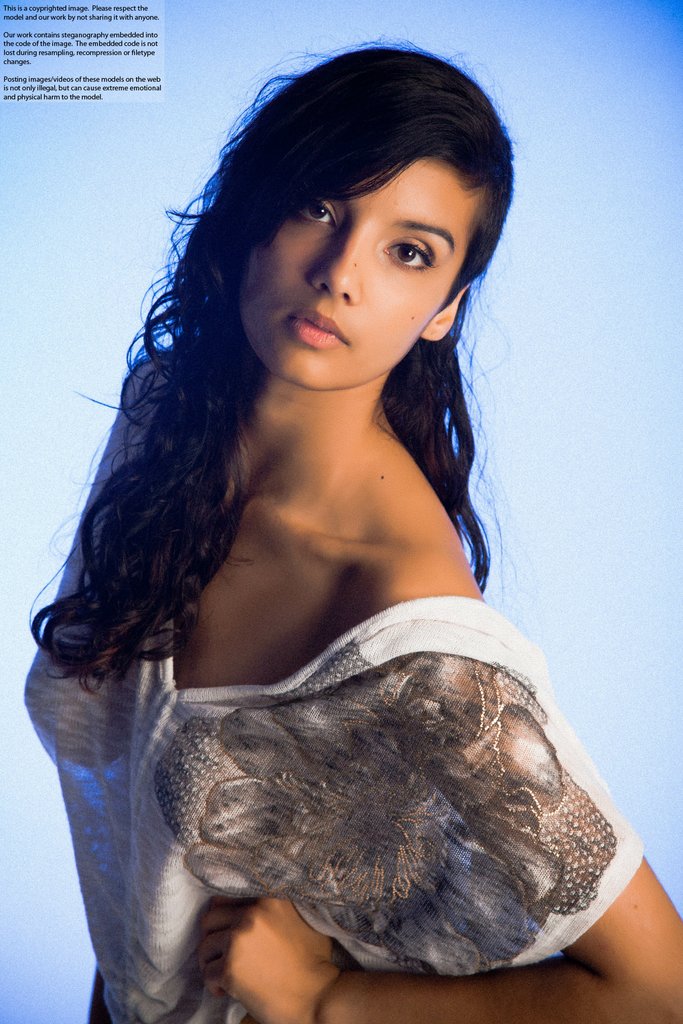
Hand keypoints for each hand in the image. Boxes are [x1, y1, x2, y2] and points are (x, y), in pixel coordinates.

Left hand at [198, 896, 340, 1023]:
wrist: (318, 998)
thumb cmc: (314, 963)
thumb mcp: (302, 919)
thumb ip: (275, 908)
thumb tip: (250, 907)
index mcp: (268, 898)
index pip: (225, 898)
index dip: (223, 916)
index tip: (224, 930)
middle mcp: (250, 914)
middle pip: (210, 920)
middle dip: (212, 938)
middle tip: (221, 953)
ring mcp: (238, 940)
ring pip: (204, 946)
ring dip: (210, 961)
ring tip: (223, 973)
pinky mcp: (230, 968)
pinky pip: (207, 973)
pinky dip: (213, 984)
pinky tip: (225, 990)